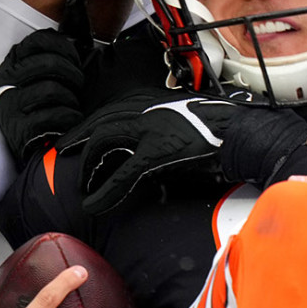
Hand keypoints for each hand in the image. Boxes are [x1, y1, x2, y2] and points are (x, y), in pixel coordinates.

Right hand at [0, 0, 91, 166]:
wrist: (34, 143)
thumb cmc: (49, 101)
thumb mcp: (52, 68)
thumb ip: (66, 39)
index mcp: (15, 59)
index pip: (41, 40)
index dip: (67, 49)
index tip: (76, 60)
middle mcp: (7, 78)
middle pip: (51, 64)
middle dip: (74, 76)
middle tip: (77, 87)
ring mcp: (10, 103)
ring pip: (53, 90)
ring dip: (71, 100)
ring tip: (71, 106)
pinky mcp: (18, 128)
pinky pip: (54, 116)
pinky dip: (69, 119)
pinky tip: (68, 122)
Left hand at [59, 90, 306, 213]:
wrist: (243, 133)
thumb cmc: (219, 131)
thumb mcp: (181, 124)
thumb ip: (158, 131)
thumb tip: (141, 149)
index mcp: (152, 102)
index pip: (110, 111)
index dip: (88, 126)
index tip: (73, 139)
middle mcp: (146, 111)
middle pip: (99, 123)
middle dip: (78, 140)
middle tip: (63, 156)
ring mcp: (151, 129)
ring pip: (104, 143)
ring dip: (89, 168)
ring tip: (82, 188)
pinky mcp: (157, 151)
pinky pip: (122, 174)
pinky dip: (105, 191)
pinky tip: (93, 205)